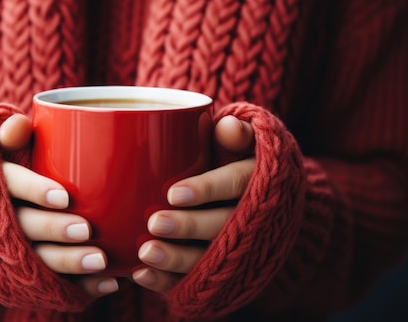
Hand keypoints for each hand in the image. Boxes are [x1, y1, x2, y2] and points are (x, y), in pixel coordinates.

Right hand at [0, 114, 118, 296]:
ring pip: (37, 260)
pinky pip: (51, 284)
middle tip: (86, 230)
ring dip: (68, 262)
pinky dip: (79, 286)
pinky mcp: (26, 273)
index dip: (34, 191)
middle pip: (24, 227)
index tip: (64, 197)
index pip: (10, 185)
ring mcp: (11, 250)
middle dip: (54, 231)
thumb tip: (19, 123)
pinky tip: (108, 284)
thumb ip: (8, 135)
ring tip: (101, 262)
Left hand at [132, 115, 255, 292]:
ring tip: (144, 254)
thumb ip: (238, 133)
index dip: (207, 189)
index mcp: (258, 181)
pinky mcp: (218, 269)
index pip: (235, 184)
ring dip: (176, 259)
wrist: (267, 203)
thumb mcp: (247, 144)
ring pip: (208, 258)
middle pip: (220, 225)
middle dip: (188, 227)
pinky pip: (195, 279)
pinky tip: (141, 275)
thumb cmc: (241, 162)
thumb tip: (229, 125)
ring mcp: (236, 248)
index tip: (173, 193)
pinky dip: (168, 281)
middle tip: (154, 223)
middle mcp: (252, 218)